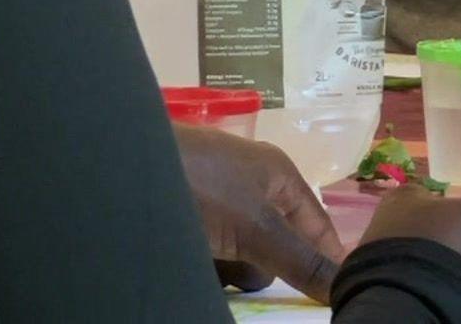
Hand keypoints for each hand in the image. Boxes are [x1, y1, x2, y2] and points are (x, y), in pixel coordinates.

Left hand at [172, 124, 344, 302]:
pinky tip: (187, 262)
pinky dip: (201, 263)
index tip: (328, 294)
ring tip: (207, 265)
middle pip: (275, 245)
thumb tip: (344, 286)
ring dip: (229, 270)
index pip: (317, 226)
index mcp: (277, 176)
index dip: (325, 258)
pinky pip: (206, 252)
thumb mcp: (255, 227)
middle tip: (246, 276)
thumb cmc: (198, 185)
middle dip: (263, 268)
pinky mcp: (183, 216)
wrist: (116, 166)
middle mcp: (249, 187)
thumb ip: (300, 260)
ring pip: (238, 253)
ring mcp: (214, 202)